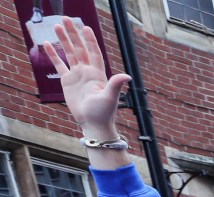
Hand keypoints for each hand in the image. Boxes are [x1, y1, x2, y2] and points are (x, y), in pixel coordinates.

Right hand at [46, 18, 128, 138]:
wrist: (93, 123)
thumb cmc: (103, 112)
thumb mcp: (110, 97)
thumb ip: (116, 85)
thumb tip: (127, 76)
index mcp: (98, 73)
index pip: (94, 52)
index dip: (90, 40)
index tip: (86, 27)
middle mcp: (87, 71)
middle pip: (80, 48)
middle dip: (73, 34)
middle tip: (65, 19)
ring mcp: (77, 75)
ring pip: (70, 53)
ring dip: (64, 40)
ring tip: (57, 26)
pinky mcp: (67, 81)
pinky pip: (59, 65)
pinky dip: (53, 55)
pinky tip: (47, 44)